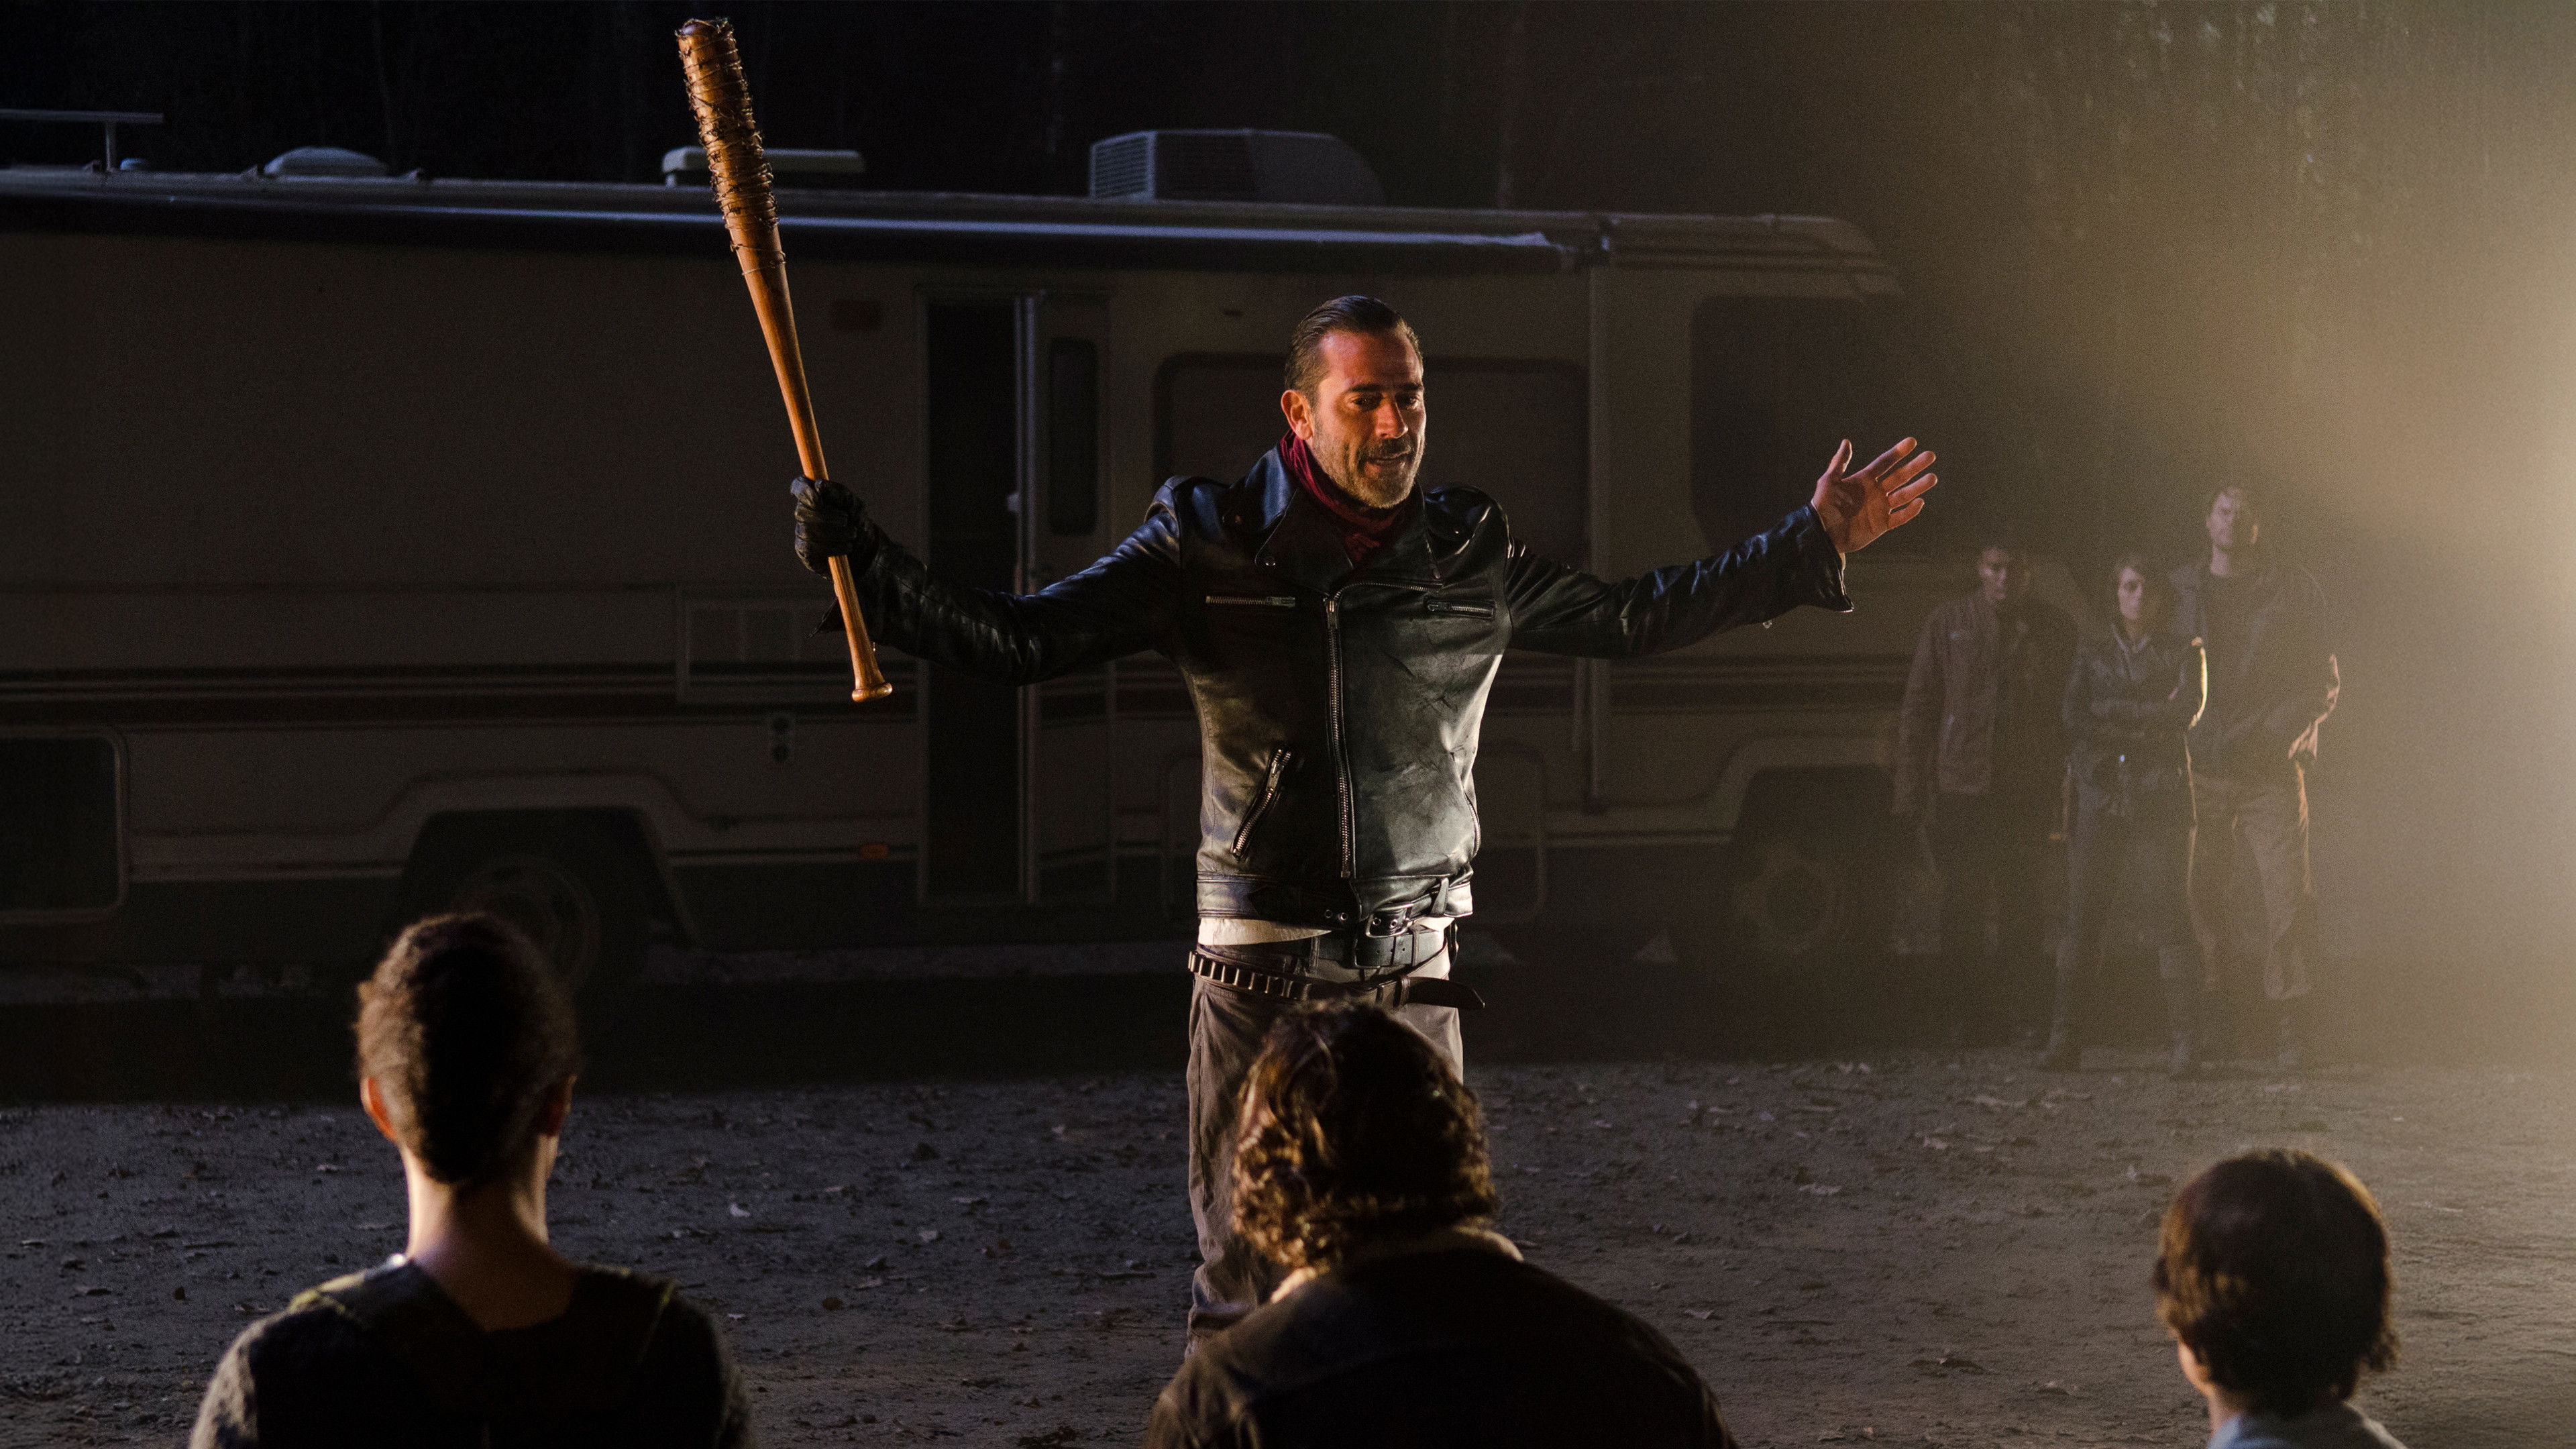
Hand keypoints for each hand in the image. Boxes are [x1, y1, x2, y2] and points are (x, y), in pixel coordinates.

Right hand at [789, 477, 870, 573]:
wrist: (865, 547)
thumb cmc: (855, 520)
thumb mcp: (852, 503)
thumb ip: (837, 492)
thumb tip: (819, 486)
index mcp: (813, 495)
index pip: (798, 486)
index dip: (803, 491)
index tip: (818, 499)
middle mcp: (803, 512)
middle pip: (801, 512)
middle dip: (826, 517)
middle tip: (846, 520)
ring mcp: (801, 532)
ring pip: (807, 531)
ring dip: (835, 533)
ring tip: (852, 534)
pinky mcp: (804, 551)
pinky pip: (810, 548)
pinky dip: (831, 547)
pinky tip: (845, 547)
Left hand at [1810, 438, 1937, 553]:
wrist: (1822, 534)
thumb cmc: (1822, 507)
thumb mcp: (1828, 482)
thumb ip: (1839, 463)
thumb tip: (1846, 442)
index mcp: (1864, 480)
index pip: (1884, 463)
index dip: (1897, 453)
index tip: (1911, 442)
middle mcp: (1875, 492)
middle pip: (1899, 476)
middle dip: (1914, 466)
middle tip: (1930, 456)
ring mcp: (1880, 508)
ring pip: (1904, 495)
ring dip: (1918, 487)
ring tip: (1932, 477)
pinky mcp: (1881, 525)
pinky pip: (1899, 518)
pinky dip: (1910, 511)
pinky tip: (1920, 502)